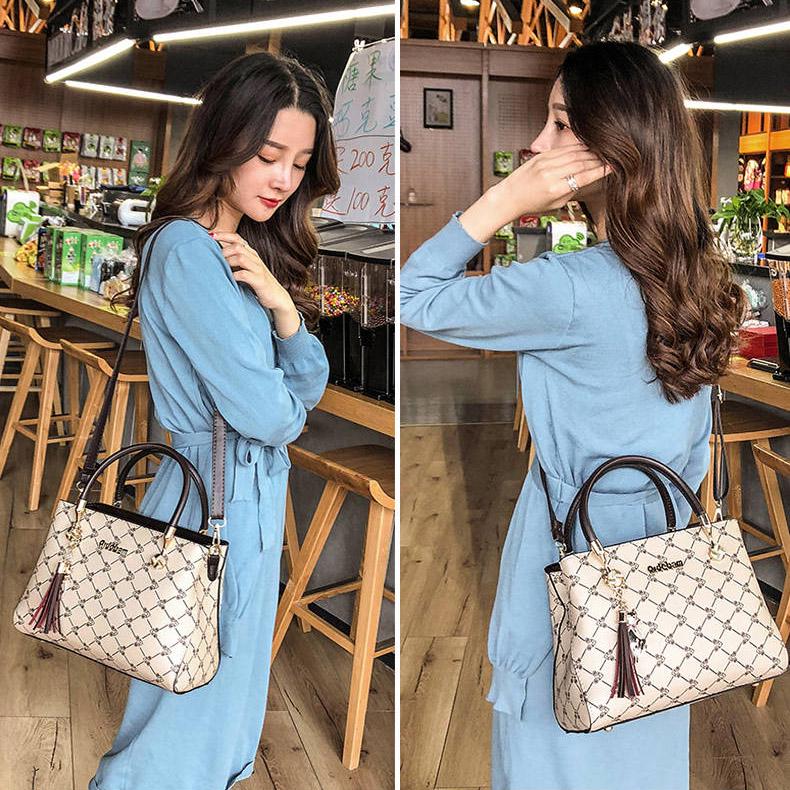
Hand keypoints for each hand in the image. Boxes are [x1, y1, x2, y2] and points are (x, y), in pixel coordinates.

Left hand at [210, 231, 292, 312]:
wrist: (276, 296)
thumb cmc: (257, 282)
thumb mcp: (247, 267)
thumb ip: (235, 259)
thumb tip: (216, 252)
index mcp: (251, 253)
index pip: (237, 238)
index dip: (224, 235)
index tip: (210, 235)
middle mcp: (255, 258)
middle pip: (237, 246)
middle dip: (224, 251)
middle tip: (216, 260)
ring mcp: (258, 269)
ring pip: (241, 258)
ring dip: (229, 262)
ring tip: (223, 269)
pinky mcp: (260, 281)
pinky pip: (245, 274)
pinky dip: (235, 275)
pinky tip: (230, 279)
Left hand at [459, 143, 609, 242]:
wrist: (509, 196)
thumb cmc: (532, 204)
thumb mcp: (555, 204)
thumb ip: (571, 191)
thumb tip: (586, 178)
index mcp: (555, 189)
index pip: (584, 176)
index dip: (601, 171)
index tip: (613, 167)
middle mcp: (551, 174)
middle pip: (581, 162)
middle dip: (598, 159)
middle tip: (611, 157)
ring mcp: (545, 163)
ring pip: (573, 153)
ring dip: (590, 152)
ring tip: (601, 152)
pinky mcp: (540, 156)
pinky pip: (563, 150)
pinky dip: (576, 148)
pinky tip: (585, 148)